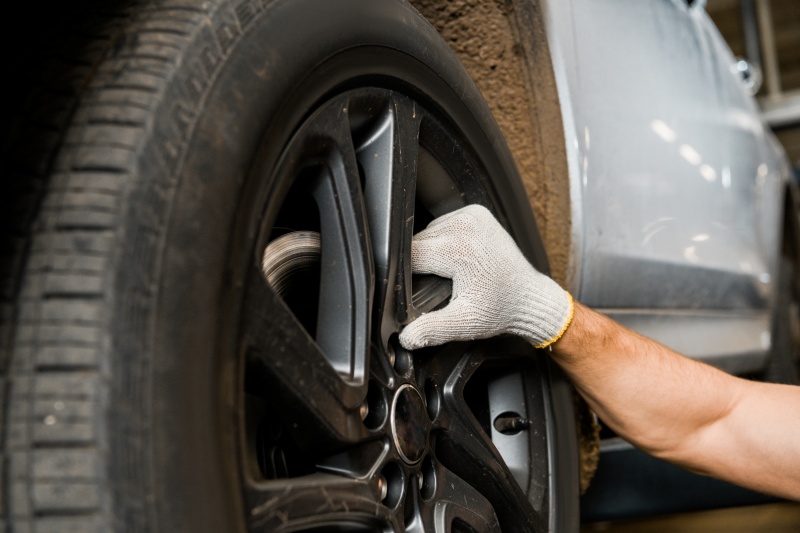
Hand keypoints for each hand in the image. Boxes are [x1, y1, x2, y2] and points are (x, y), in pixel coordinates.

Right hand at [398, 205, 572, 349]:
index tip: (416, 288)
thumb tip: (406, 338)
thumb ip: (430, 329)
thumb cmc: (501, 308)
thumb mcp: (463, 323)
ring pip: (429, 231)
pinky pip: (444, 224)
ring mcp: (472, 215)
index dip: (408, 274)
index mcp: (458, 248)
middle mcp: (464, 225)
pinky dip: (444, 238)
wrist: (530, 297)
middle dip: (421, 264)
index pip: (411, 256)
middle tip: (438, 284)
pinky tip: (455, 256)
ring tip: (448, 271)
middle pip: (418, 242)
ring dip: (430, 249)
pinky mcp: (476, 212)